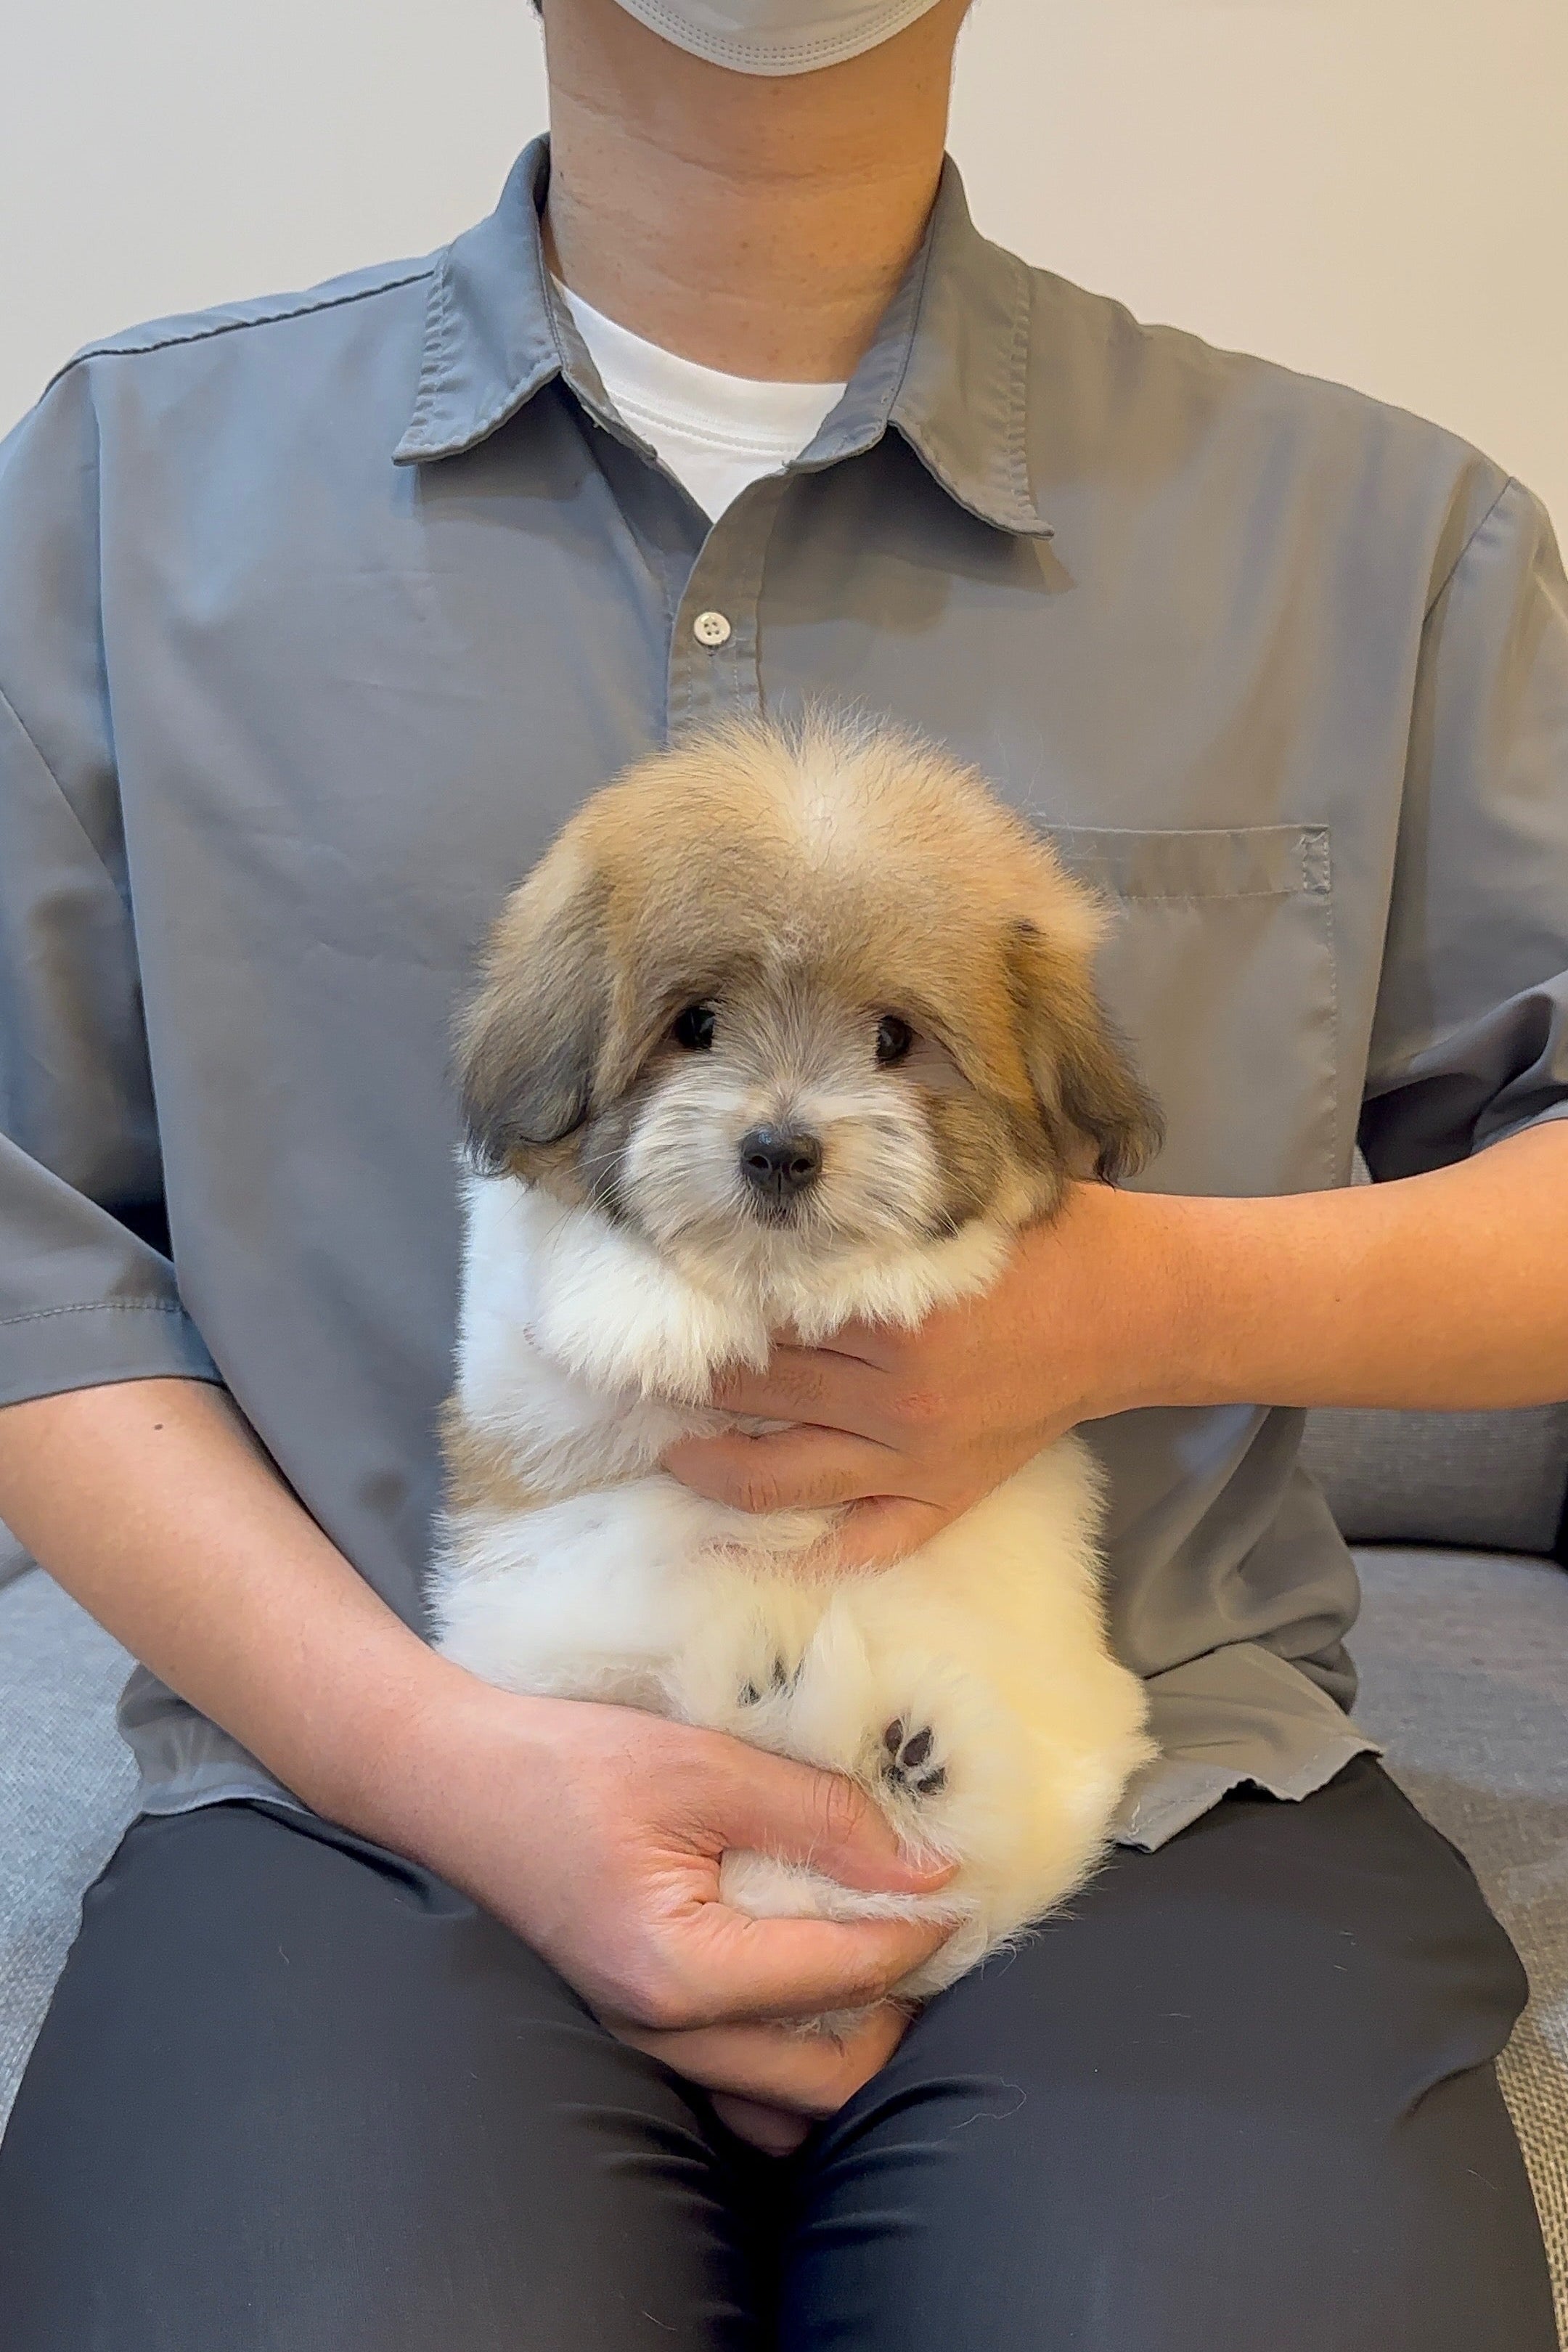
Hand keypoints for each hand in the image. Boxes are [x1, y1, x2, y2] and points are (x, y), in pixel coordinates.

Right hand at [382, 1672, 952, 2133]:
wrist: (455, 1780)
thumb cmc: (568, 1763)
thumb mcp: (703, 1766)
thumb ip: (819, 1817)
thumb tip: (926, 1867)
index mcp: (683, 1973)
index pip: (846, 1976)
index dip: (919, 1930)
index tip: (966, 1879)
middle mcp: (668, 2033)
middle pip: (833, 2073)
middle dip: (901, 2007)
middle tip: (930, 1921)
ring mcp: (651, 2041)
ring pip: (791, 2091)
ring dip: (854, 2034)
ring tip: (882, 1946)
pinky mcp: (645, 2024)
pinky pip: (747, 2074)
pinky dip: (799, 2041)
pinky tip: (816, 1966)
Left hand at [667, 1180, 1170, 1569]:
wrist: (1135, 1309)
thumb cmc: (1046, 1239)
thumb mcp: (956, 1205)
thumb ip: (871, 1215)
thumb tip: (777, 1202)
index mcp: (895, 1315)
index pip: (766, 1315)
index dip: (706, 1304)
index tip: (660, 1292)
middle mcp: (895, 1395)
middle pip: (759, 1389)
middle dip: (690, 1377)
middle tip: (634, 1365)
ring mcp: (917, 1457)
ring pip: (784, 1473)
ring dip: (712, 1460)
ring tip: (665, 1443)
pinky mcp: (945, 1496)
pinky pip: (864, 1544)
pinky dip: (806, 1555)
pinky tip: (743, 1546)